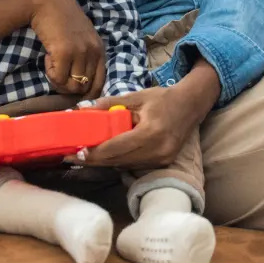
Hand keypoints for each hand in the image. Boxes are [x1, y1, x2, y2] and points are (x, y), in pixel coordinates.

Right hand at [29, 0, 105, 97]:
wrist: (48, 2)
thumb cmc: (62, 19)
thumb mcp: (82, 38)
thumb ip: (86, 56)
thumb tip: (81, 84)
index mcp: (100, 49)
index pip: (100, 83)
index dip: (86, 93)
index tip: (71, 88)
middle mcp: (94, 52)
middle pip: (84, 88)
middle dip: (68, 87)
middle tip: (57, 73)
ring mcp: (80, 52)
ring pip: (71, 86)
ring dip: (58, 80)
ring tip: (53, 64)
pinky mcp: (65, 52)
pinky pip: (57, 78)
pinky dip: (50, 73)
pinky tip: (47, 57)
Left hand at [68, 62, 219, 170]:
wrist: (191, 105)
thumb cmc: (163, 99)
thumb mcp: (136, 97)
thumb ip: (109, 104)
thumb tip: (81, 109)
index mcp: (152, 132)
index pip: (117, 147)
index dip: (94, 152)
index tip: (75, 151)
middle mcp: (158, 150)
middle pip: (118, 161)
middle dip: (94, 160)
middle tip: (72, 156)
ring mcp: (161, 160)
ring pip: (124, 165)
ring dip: (104, 162)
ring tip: (84, 155)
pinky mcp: (162, 164)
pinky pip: (133, 165)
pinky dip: (118, 161)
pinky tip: (105, 155)